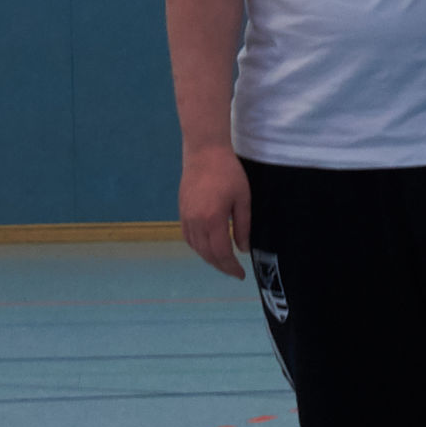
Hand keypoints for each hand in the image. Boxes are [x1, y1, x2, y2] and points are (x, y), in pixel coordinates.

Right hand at [179, 147, 251, 276]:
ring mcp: (186, 217)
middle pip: (207, 254)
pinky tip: (208, 247)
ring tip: (223, 261)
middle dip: (221, 266)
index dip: (231, 267)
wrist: (204, 152)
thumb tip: (242, 249)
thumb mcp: (243, 199)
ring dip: (209, 258)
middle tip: (234, 271)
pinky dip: (198, 247)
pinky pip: (188, 237)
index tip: (241, 274)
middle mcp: (196, 222)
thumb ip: (243, 226)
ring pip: (196, 247)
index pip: (221, 253)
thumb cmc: (229, 172)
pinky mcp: (182, 211)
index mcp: (213, 220)